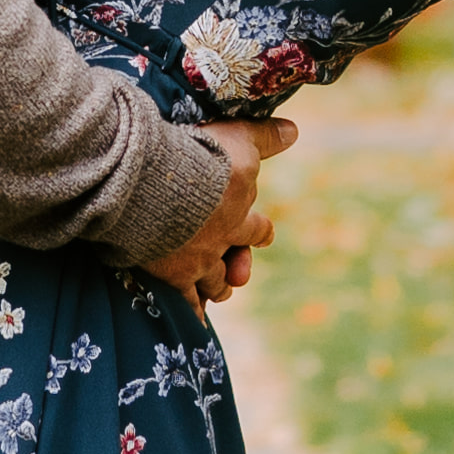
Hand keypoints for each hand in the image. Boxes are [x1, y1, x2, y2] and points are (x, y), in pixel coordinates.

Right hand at [139, 112, 295, 303]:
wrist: (158, 181)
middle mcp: (224, 239)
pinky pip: (187, 301)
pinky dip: (192, 310)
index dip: (260, 231)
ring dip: (218, 287)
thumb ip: (264, 137)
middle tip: (238, 274)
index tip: (264, 234)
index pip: (256, 227)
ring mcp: (200, 260)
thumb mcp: (237, 138)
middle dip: (239, 266)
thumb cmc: (199, 155)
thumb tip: (295, 130)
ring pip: (216, 284)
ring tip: (220, 292)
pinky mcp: (174, 274)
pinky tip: (197, 323)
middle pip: (237, 262)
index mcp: (239, 210)